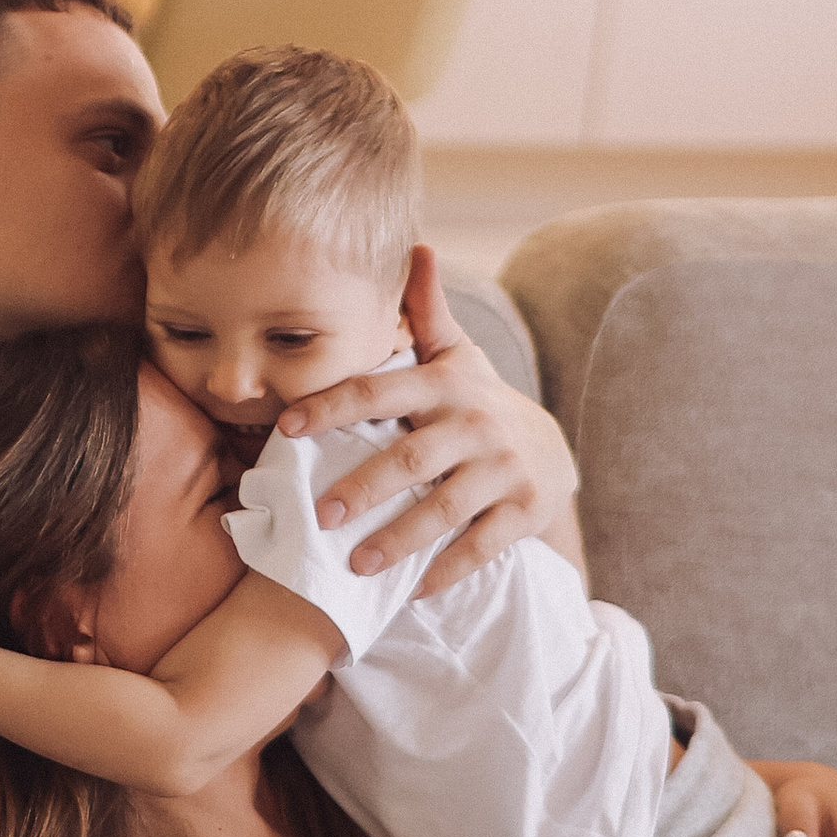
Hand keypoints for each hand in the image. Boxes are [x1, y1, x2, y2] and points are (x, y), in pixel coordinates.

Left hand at [275, 246, 578, 596]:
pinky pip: (482, 546)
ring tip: (355, 565)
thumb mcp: (457, 358)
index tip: (285, 428)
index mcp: (447, 386)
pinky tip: (409, 591)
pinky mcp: (524, 511)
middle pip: (412, 458)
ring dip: (399, 539)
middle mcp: (477, 425)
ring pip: (446, 508)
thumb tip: (415, 245)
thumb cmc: (478, 405)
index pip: (380, 392)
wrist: (552, 453)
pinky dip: (447, 570)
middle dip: (363, 486)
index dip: (331, 406)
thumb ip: (426, 313)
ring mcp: (504, 471)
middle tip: (317, 514)